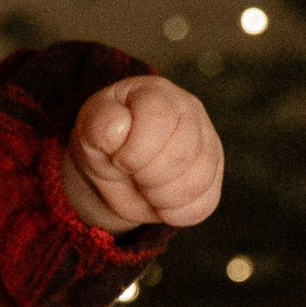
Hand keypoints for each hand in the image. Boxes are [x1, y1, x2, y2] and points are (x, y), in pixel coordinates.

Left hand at [61, 75, 224, 232]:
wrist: (118, 165)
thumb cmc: (106, 140)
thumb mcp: (91, 128)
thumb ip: (101, 122)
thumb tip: (118, 127)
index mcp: (157, 93)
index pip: (159, 119)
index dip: (134, 150)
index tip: (119, 158)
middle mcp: (191, 113)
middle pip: (181, 155)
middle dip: (146, 176)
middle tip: (131, 173)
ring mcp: (208, 144)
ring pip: (196, 182)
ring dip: (160, 196)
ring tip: (144, 186)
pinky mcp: (214, 177)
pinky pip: (204, 204)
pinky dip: (174, 213)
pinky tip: (158, 200)